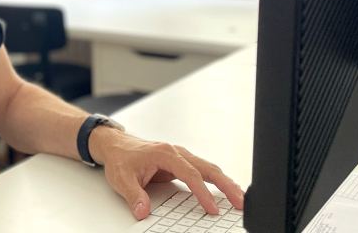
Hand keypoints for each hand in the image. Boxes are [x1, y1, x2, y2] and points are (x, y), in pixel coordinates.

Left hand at [89, 127, 244, 220]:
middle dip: (226, 185)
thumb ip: (134, 195)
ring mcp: (180, 157)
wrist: (116, 145)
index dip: (203, 192)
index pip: (190, 174)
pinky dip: (217, 180)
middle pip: (208, 168)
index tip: (212, 208)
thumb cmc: (120, 158)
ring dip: (225, 182)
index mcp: (165, 153)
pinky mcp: (181, 163)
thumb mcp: (122, 178)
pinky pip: (203, 171)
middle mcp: (176, 152)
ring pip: (209, 168)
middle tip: (240, 201)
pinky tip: (226, 189)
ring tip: (239, 198)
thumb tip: (143, 211)